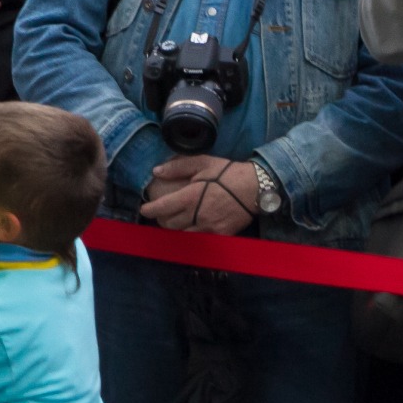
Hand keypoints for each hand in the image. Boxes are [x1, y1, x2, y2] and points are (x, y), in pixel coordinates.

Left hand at [140, 156, 258, 235]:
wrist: (257, 188)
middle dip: (162, 220)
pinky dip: (193, 235)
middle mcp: (198, 215)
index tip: (144, 209)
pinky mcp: (221, 235)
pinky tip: (192, 229)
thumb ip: (178, 166)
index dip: (150, 210)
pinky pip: (201, 240)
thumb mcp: (203, 162)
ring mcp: (210, 227)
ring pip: (184, 234)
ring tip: (175, 221)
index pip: (163, 208)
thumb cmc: (228, 173)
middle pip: (170, 224)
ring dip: (176, 229)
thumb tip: (157, 171)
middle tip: (161, 214)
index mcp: (191, 197)